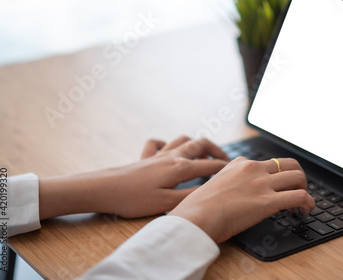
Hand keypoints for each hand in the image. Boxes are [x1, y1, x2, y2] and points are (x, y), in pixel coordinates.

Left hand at [39, 136, 228, 219]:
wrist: (105, 189)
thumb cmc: (134, 198)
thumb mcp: (166, 204)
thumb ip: (190, 195)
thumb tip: (211, 190)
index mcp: (179, 168)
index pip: (209, 165)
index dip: (225, 168)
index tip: (237, 170)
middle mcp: (171, 156)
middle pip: (199, 144)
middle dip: (216, 149)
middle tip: (225, 159)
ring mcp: (158, 154)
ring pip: (182, 140)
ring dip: (196, 143)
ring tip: (204, 152)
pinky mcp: (145, 157)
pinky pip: (158, 143)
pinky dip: (167, 143)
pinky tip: (169, 150)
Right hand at [169, 157, 314, 242]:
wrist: (196, 217)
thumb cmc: (198, 207)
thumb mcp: (213, 184)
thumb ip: (227, 183)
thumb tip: (232, 195)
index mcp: (240, 163)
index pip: (266, 163)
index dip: (275, 176)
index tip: (275, 187)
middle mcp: (253, 169)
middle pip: (289, 163)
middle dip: (297, 176)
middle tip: (296, 190)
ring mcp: (262, 183)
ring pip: (298, 176)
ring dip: (304, 189)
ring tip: (302, 204)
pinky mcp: (268, 201)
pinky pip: (299, 196)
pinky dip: (308, 203)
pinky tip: (305, 211)